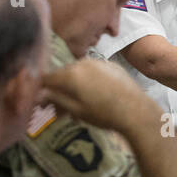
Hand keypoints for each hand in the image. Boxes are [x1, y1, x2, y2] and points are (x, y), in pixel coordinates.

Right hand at [40, 59, 160, 135]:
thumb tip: (40, 94)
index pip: (47, 78)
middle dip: (59, 92)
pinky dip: (89, 82)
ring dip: (74, 88)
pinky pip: (93, 72)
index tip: (42, 103)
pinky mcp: (112, 66)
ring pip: (78, 73)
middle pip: (63, 75)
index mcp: (71, 74)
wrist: (136, 111)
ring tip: (77, 107)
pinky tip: (93, 97)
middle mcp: (83, 63)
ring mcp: (99, 62)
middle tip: (59, 111)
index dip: (41, 91)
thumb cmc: (104, 114)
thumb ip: (55, 99)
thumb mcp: (75, 110)